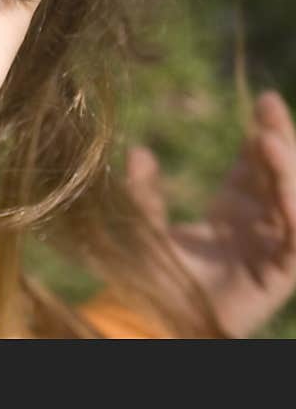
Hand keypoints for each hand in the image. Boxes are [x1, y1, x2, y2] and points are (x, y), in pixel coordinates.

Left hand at [126, 90, 295, 337]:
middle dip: (280, 140)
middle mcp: (256, 227)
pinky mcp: (276, 279)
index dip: (262, 134)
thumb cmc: (150, 277)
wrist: (152, 321)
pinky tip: (290, 197)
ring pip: (293, 204)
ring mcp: (269, 251)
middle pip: (279, 176)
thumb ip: (143, 192)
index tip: (264, 100)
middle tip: (270, 107)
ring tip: (270, 141)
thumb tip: (140, 151)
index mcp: (231, 212)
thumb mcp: (144, 225)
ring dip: (288, 172)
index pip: (256, 166)